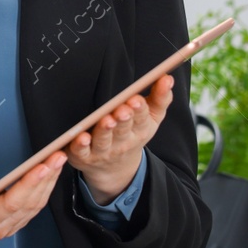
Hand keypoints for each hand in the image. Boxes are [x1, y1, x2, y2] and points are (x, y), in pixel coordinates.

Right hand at [0, 154, 65, 239]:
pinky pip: (37, 201)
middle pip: (29, 203)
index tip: (41, 167)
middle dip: (45, 178)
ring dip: (50, 179)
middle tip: (57, 156)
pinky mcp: (17, 216)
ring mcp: (10, 224)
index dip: (28, 186)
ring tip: (58, 158)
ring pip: (36, 203)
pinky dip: (46, 183)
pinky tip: (52, 167)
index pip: (11, 204)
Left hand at [68, 74, 173, 202]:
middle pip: (123, 129)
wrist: (116, 168)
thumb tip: (167, 78)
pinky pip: (82, 151)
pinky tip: (81, 137)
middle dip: (124, 118)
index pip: (141, 119)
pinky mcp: (85, 156)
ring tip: (107, 120)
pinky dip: (81, 145)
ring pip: (103, 139)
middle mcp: (122, 142)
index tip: (136, 100)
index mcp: (140, 130)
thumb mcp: (152, 119)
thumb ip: (161, 98)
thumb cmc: (133, 134)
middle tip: (123, 109)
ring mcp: (103, 150)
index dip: (139, 110)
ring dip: (105, 130)